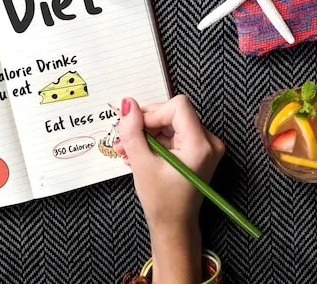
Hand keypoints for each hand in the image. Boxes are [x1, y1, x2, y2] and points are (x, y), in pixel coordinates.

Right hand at [113, 95, 224, 283]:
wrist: (174, 226)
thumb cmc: (163, 202)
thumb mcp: (142, 164)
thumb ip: (133, 132)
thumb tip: (128, 104)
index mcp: (200, 144)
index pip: (177, 106)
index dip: (152, 113)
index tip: (135, 128)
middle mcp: (208, 141)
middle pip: (173, 113)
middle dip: (145, 124)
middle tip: (124, 138)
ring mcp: (204, 146)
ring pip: (170, 123)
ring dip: (145, 134)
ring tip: (126, 150)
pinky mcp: (197, 150)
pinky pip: (172, 134)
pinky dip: (153, 141)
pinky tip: (138, 154)